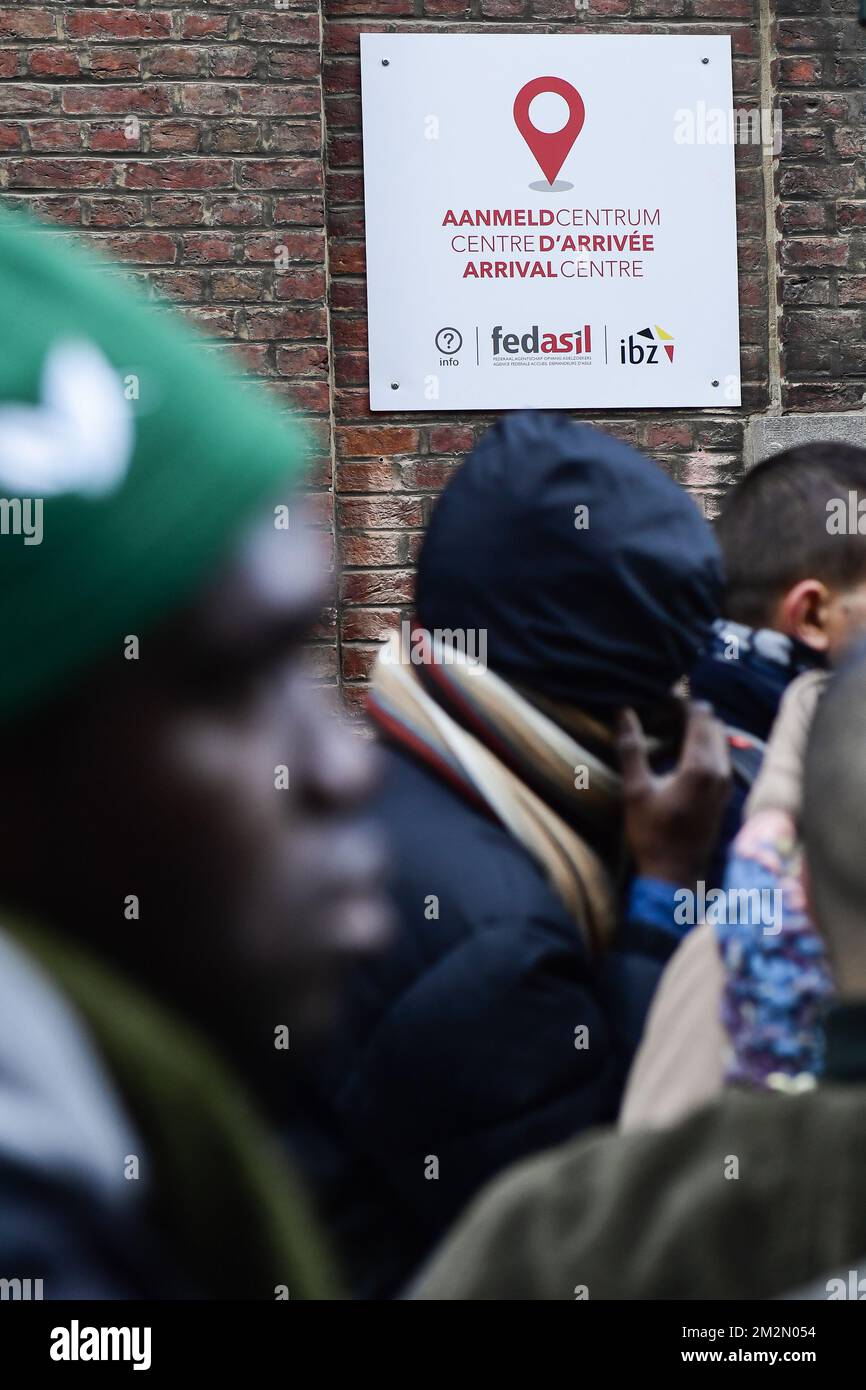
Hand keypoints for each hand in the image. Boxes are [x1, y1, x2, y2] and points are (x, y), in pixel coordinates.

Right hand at [617, 701, 730, 884]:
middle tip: (660, 714)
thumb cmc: (652, 834)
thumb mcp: (635, 790)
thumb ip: (631, 748)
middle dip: (690, 713)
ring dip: (698, 731)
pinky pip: (719, 758)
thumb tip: (623, 712)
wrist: (674, 876)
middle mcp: (720, 771)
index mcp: (700, 766)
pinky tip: (679, 757)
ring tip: (668, 732)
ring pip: (719, 741)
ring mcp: (725, 784)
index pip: (699, 716)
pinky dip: (703, 748)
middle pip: (713, 725)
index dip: (680, 702)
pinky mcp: (724, 795)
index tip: (658, 699)